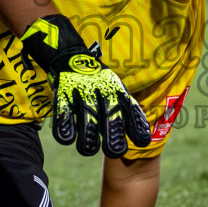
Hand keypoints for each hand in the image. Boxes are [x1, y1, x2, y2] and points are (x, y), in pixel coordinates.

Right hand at [20, 14, 149, 157]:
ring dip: (88, 138)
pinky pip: (64, 113)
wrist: (70, 54)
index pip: (131, 110)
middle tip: (116, 152)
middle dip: (114, 137)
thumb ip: (128, 110)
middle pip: (110, 117)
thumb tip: (144, 137)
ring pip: (87, 119)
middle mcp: (103, 93)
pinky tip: (67, 139)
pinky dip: (64, 127)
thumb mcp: (116, 89)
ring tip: (88, 150)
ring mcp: (82, 94)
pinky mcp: (63, 95)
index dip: (137, 126)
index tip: (144, 141)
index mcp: (118, 92)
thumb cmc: (97, 80)